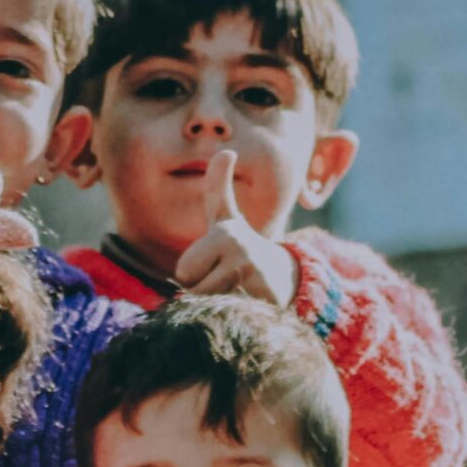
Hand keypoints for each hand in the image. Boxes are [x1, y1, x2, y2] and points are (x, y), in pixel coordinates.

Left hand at [172, 151, 297, 305]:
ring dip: (219, 305)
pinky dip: (234, 315)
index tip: (214, 265)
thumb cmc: (241, 248)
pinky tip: (247, 303)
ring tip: (236, 289)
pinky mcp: (264, 301)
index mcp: (225, 233)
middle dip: (203, 291)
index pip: (184, 272)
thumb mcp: (226, 218)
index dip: (193, 275)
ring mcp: (254, 278)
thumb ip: (217, 188)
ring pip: (209, 304)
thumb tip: (226, 151)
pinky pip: (228, 315)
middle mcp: (241, 252)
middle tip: (224, 279)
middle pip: (193, 290)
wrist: (283, 278)